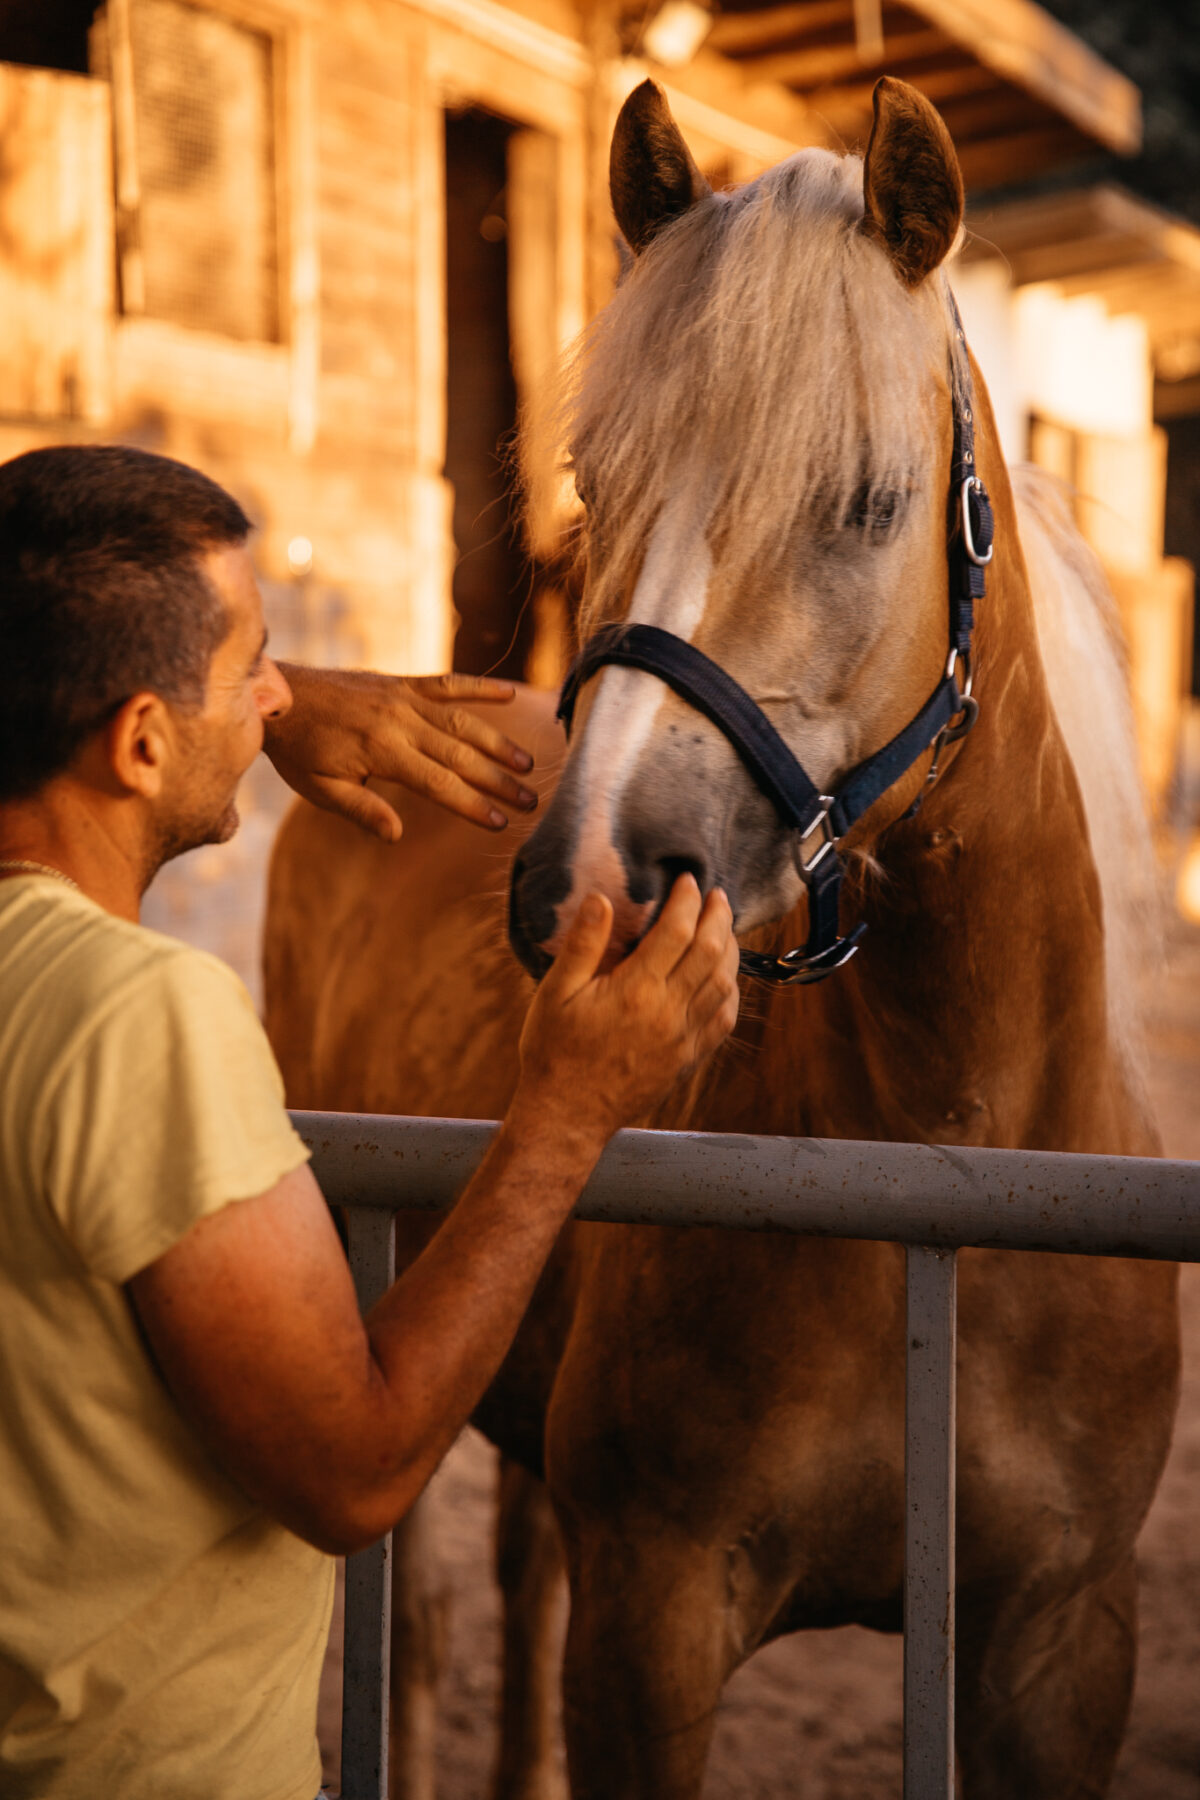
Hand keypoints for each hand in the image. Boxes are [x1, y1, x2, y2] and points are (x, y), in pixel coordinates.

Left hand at [263, 665, 538, 839]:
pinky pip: (447, 683)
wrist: (276, 695)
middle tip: (531, 799)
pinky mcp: (401, 682)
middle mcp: (399, 720)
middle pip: (461, 754)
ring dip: (498, 741)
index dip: (471, 804)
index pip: (439, 783)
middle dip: (498, 780)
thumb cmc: (298, 749)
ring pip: (462, 720)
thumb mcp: (320, 788)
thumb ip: (361, 809)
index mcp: (381, 751)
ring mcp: (403, 697)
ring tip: (526, 762)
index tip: (500, 822)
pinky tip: (510, 696)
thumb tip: (396, 836)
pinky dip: (479, 688)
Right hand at [514, 875, 739, 1147]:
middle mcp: (669, 1011)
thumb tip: (600, 899)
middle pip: (711, 951)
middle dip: (718, 917)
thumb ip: (583, 945)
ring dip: (730, 950)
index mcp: (637, 990)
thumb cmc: (554, 1053)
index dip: (687, 901)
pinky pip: (723, 1020)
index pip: (677, 931)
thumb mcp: (555, 993)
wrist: (569, 1115)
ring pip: (724, 983)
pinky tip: (725, 978)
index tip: (688, 882)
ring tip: (724, 928)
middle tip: (717, 895)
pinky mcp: (688, 1058)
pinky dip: (730, 991)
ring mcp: (683, 1037)